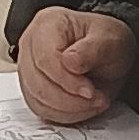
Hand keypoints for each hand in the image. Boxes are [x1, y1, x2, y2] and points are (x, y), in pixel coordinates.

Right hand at [18, 5, 137, 124]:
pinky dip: (64, 115)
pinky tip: (83, 107)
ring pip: (37, 100)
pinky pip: (41, 110)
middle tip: (97, 99)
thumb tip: (69, 62)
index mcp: (47, 25)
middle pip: (38, 83)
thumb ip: (92, 50)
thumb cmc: (105, 41)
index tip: (90, 91)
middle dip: (70, 99)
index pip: (45, 59)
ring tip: (94, 102)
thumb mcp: (110, 39)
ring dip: (69, 109)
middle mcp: (31, 45)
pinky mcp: (33, 89)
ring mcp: (29, 68)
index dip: (67, 80)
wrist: (107, 53)